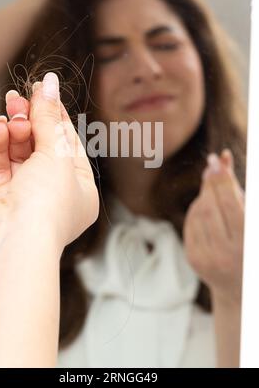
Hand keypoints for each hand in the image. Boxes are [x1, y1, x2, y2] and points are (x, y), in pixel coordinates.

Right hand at [0, 72, 98, 251]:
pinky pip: (1, 164)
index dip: (56, 113)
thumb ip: (49, 119)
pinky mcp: (1, 198)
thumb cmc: (48, 207)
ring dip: (15, 131)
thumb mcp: (57, 154)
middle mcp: (54, 192)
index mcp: (80, 186)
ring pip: (19, 152)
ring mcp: (26, 195)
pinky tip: (0, 129)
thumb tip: (49, 85)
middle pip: (42, 145)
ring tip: (10, 114)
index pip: (68, 141)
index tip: (43, 89)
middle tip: (20, 97)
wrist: (15, 242)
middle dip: (31, 120)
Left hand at [183, 149, 243, 305]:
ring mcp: (207, 259)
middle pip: (210, 208)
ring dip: (205, 195)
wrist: (242, 287)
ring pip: (198, 214)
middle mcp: (226, 255)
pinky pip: (191, 224)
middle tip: (212, 165)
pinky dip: (198, 209)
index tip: (216, 159)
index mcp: (246, 245)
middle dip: (210, 183)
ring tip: (215, 189)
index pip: (230, 206)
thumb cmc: (252, 243)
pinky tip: (207, 206)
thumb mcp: (251, 218)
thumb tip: (222, 156)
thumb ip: (238, 190)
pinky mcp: (193, 259)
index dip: (222, 180)